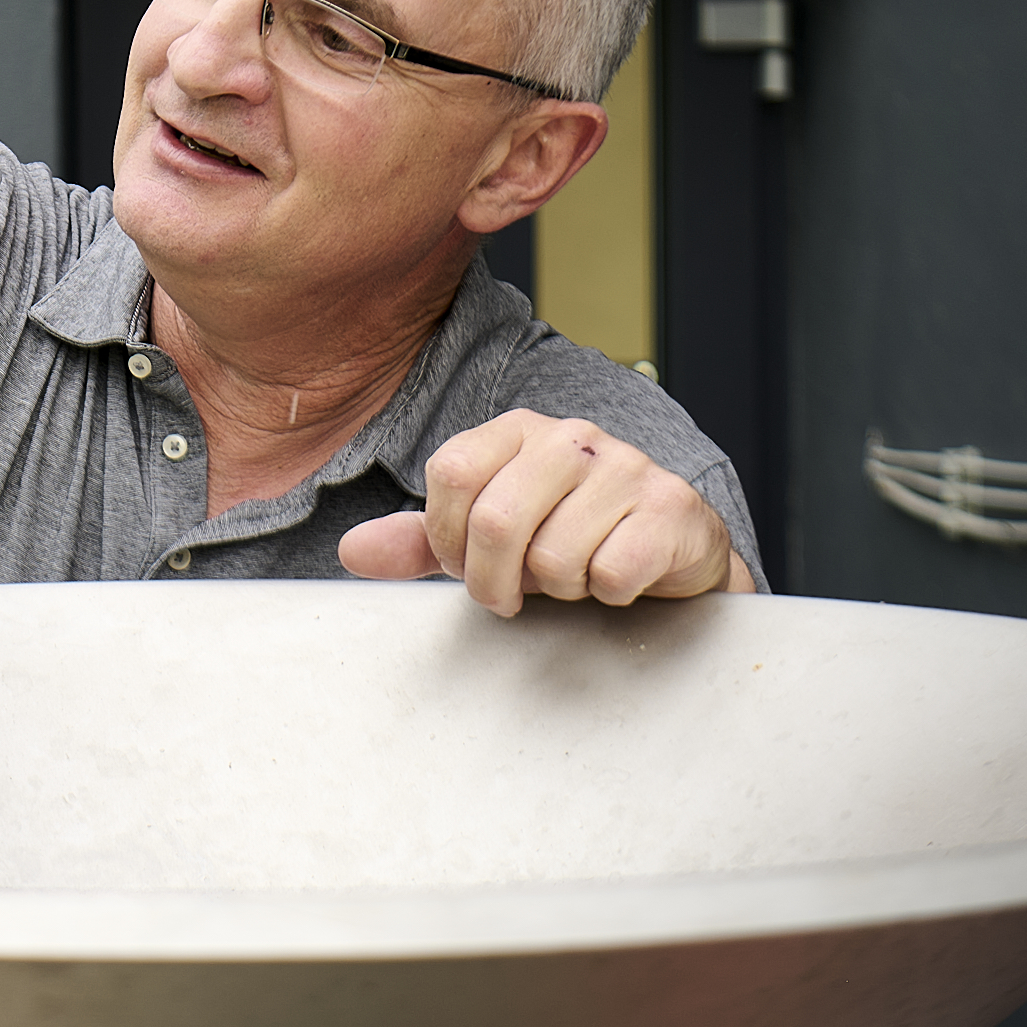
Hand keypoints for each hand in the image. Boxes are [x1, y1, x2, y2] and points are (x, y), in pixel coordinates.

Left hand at [336, 409, 749, 612]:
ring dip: (558, 588)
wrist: (675, 549)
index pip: (451, 473)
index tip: (463, 565)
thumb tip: (351, 551)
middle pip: (496, 521)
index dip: (446, 538)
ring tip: (574, 573)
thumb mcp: (491, 538)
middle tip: (508, 597)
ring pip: (553, 556)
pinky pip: (609, 572)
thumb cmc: (572, 537)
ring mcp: (626, 466)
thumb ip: (422, 543)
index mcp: (518, 430)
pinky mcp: (670, 508)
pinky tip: (616, 576)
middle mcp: (570, 436)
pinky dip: (605, 594)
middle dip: (492, 582)